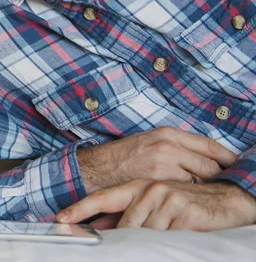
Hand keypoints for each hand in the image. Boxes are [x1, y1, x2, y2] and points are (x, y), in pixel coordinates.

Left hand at [56, 179, 255, 230]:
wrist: (227, 199)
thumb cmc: (188, 205)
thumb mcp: (154, 207)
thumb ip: (127, 216)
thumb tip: (99, 229)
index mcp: (137, 187)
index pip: (102, 198)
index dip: (81, 209)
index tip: (60, 219)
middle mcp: (148, 188)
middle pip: (125, 226)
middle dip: (126, 240)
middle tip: (129, 247)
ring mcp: (165, 196)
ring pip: (145, 234)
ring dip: (153, 242)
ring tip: (170, 234)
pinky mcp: (182, 207)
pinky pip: (167, 236)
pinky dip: (170, 242)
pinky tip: (181, 233)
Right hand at [77, 127, 236, 193]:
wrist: (96, 169)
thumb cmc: (122, 157)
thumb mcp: (149, 141)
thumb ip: (175, 146)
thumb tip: (204, 158)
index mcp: (167, 133)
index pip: (209, 145)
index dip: (226, 157)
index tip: (234, 165)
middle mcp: (168, 145)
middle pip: (211, 164)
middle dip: (215, 176)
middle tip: (214, 183)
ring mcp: (164, 164)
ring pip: (200, 180)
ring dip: (200, 187)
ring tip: (194, 192)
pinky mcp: (158, 180)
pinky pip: (184, 191)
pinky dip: (185, 196)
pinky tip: (179, 197)